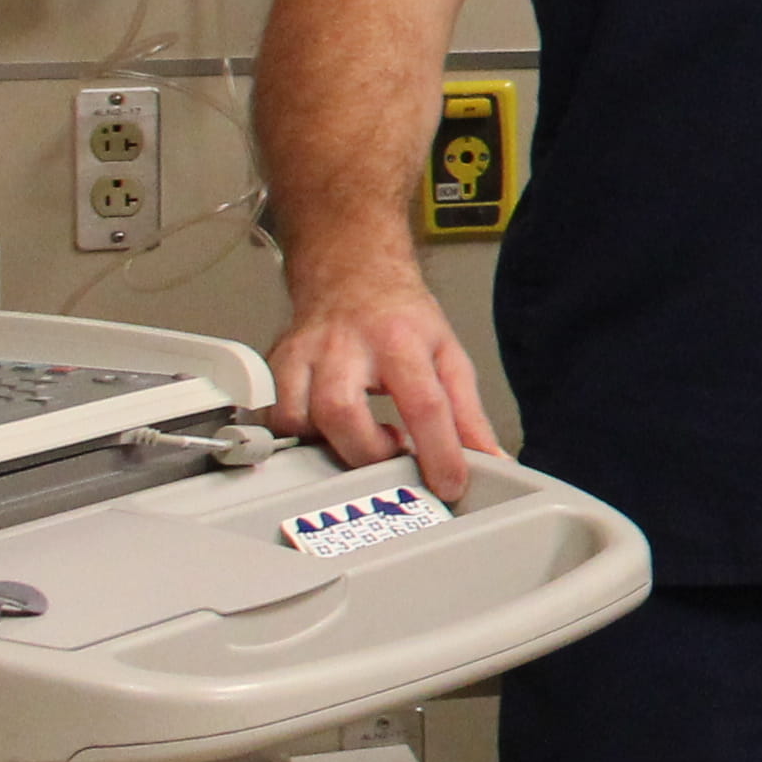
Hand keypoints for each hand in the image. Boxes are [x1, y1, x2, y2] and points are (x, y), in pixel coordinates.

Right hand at [267, 268, 496, 499]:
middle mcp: (346, 346)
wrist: (354, 277)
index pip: (424, 404)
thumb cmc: (401, 319)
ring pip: (298, 416)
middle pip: (342, 411)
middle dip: (368, 450)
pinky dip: (297, 434)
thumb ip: (469, 413)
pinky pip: (273, 415)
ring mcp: (304, 354)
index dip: (440, 453)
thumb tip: (489, 457)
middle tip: (391, 452)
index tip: (449, 484)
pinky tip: (323, 429)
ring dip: (329, 443)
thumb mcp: (448, 356)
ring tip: (358, 437)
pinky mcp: (275, 364)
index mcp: (401, 341)